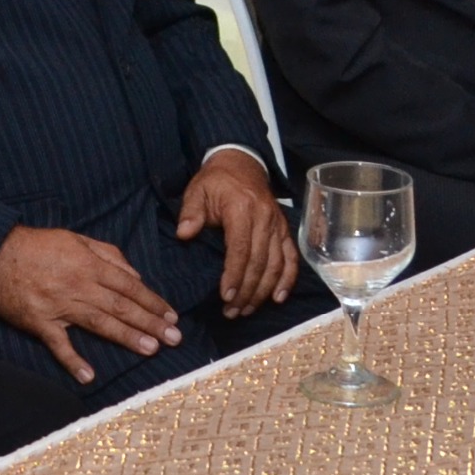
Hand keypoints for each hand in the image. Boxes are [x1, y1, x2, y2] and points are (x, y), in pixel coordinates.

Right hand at [0, 226, 179, 384]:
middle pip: (121, 306)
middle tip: (174, 338)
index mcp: (89, 265)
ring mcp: (59, 306)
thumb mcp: (76, 239)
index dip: (152, 302)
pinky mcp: (39, 322)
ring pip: (99, 323)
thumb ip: (108, 254)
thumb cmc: (38, 245)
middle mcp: (79, 286)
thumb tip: (134, 274)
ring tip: (150, 349)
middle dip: (150, 322)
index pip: (129, 286)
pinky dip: (72, 360)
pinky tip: (88, 376)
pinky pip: (58, 344)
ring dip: (126, 337)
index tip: (171, 316)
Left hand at [174, 150, 296, 316]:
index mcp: (242, 209)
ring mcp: (277, 225)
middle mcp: (264, 218)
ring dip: (263, 291)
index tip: (226, 296)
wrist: (241, 162)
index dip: (234, 275)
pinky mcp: (285, 230)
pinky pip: (291, 257)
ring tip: (247, 310)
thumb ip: (190, 212)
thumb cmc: (215, 180)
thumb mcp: (197, 190)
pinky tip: (278, 298)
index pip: (240, 249)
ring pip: (276, 264)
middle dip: (246, 291)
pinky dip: (287, 279)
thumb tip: (184, 234)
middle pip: (259, 262)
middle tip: (232, 312)